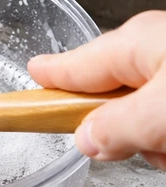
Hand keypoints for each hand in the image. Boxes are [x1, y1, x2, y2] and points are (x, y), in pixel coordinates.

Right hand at [28, 11, 165, 169]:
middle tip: (148, 146)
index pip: (75, 64)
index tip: (34, 73)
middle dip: (127, 130)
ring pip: (149, 115)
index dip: (51, 76)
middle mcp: (158, 48)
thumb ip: (116, 128)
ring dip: (159, 142)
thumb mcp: (160, 112)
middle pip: (115, 97)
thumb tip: (86, 139)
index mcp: (137, 41)